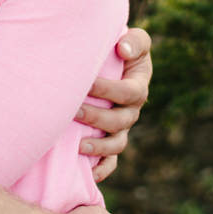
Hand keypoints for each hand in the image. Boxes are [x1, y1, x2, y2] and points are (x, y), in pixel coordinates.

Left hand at [76, 27, 151, 180]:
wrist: (112, 62)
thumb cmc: (121, 49)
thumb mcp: (134, 40)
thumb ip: (135, 41)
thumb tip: (124, 50)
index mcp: (138, 87)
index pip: (128, 93)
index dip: (108, 90)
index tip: (86, 82)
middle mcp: (132, 111)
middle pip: (120, 121)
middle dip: (97, 118)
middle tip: (74, 111)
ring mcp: (122, 128)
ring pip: (116, 144)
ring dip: (98, 147)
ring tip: (78, 146)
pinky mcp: (111, 140)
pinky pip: (111, 161)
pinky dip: (102, 169)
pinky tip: (88, 173)